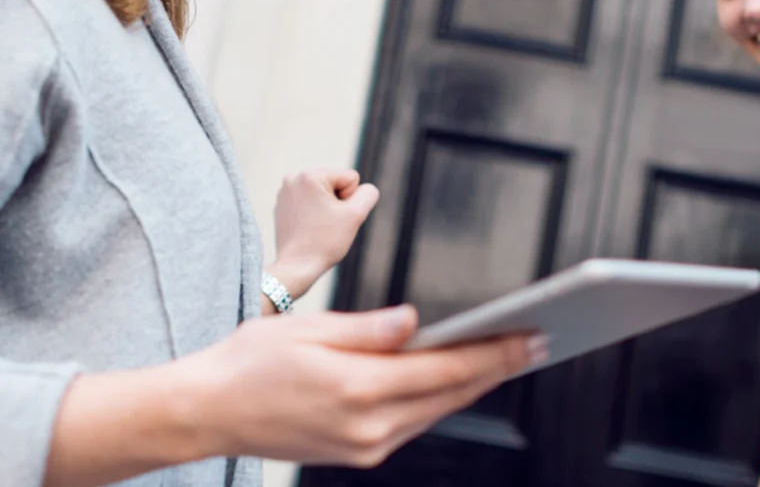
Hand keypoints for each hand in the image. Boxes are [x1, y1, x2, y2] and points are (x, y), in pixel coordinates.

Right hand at [187, 306, 545, 466]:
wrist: (206, 412)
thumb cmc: (252, 361)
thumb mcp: (312, 328)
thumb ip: (371, 329)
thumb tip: (417, 322)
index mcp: (360, 387)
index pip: (448, 368)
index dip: (496, 353)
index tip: (532, 337)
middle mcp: (369, 426)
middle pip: (452, 393)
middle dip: (498, 367)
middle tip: (537, 342)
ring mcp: (365, 446)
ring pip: (437, 410)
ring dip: (473, 384)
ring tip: (507, 356)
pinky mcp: (358, 453)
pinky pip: (413, 423)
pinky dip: (439, 399)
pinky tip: (457, 377)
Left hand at [272, 169, 378, 296]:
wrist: (296, 267)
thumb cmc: (325, 242)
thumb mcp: (356, 215)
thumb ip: (368, 194)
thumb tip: (364, 189)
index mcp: (310, 175)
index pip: (351, 178)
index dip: (350, 200)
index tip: (335, 217)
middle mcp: (294, 178)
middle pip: (336, 183)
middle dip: (337, 202)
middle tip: (326, 223)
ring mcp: (285, 191)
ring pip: (323, 193)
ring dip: (326, 207)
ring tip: (317, 225)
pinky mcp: (281, 204)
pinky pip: (310, 201)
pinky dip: (313, 212)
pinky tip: (307, 228)